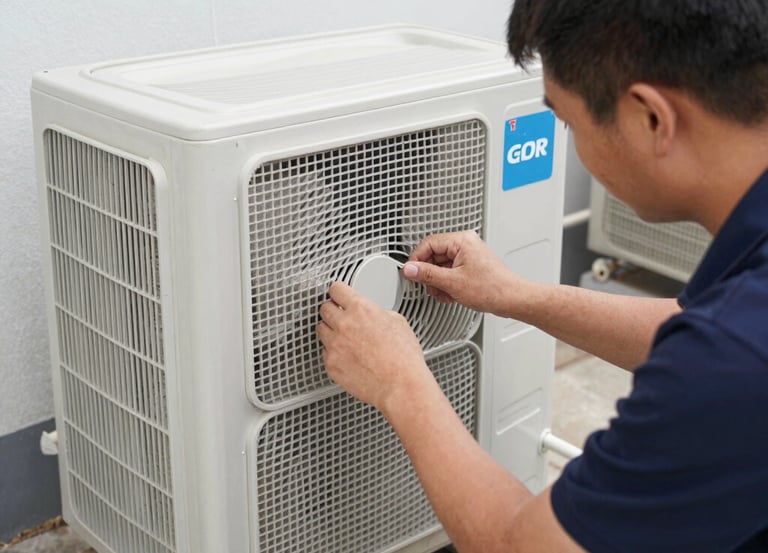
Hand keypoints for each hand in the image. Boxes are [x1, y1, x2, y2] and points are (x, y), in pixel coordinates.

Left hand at [317, 282, 435, 412]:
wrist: (401, 386)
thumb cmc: (403, 358)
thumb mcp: (398, 322)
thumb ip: (377, 312)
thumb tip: (372, 313)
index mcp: (361, 309)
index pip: (336, 289)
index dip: (338, 291)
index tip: (339, 295)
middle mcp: (344, 324)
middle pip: (324, 308)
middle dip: (332, 310)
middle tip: (341, 316)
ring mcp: (335, 345)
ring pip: (321, 329)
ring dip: (330, 330)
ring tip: (345, 338)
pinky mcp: (331, 364)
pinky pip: (325, 352)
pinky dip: (333, 352)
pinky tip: (348, 355)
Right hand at [403, 231, 515, 314]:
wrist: (512, 299)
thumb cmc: (492, 289)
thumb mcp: (452, 282)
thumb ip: (427, 274)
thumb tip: (409, 269)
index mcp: (461, 241)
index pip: (428, 243)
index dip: (417, 259)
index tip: (411, 272)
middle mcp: (465, 244)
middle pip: (434, 256)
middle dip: (431, 275)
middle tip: (433, 287)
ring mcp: (469, 256)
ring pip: (441, 266)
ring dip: (439, 283)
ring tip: (447, 293)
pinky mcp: (471, 267)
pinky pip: (450, 272)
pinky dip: (448, 285)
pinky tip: (453, 294)